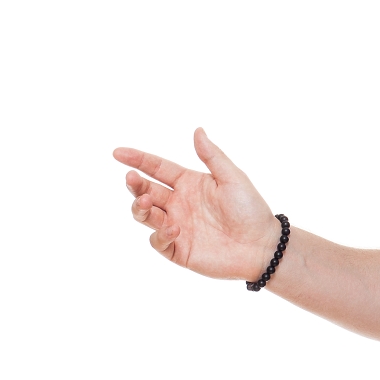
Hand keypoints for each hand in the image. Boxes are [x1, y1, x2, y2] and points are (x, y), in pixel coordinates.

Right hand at [114, 129, 281, 280]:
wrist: (261, 246)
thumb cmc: (250, 209)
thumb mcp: (232, 178)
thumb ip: (212, 156)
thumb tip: (197, 130)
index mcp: (190, 183)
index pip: (157, 168)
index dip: (138, 160)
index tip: (118, 152)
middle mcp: (179, 204)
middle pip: (146, 190)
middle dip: (135, 184)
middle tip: (131, 177)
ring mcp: (177, 226)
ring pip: (146, 215)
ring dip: (140, 207)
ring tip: (146, 201)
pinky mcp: (178, 249)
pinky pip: (158, 241)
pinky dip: (159, 234)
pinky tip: (173, 229)